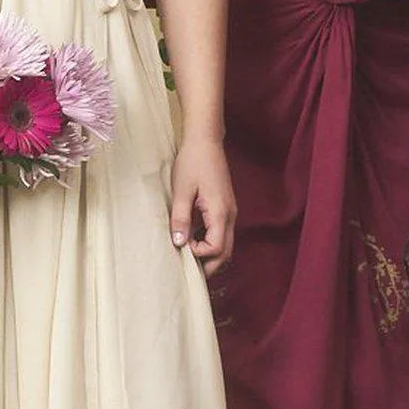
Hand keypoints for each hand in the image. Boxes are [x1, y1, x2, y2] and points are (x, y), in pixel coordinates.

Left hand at [169, 135, 236, 274]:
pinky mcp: (225, 208)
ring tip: (188, 253)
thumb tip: (179, 244)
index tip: (181, 244)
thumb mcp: (181, 191)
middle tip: (187, 267)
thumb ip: (181, 219)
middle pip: (226, 253)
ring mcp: (229, 212)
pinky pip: (221, 233)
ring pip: (226, 244)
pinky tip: (192, 237)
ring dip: (209, 254)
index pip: (217, 248)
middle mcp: (230, 215)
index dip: (199, 254)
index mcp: (220, 212)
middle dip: (209, 265)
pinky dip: (210, 242)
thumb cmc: (192, 162)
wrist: (205, 141)